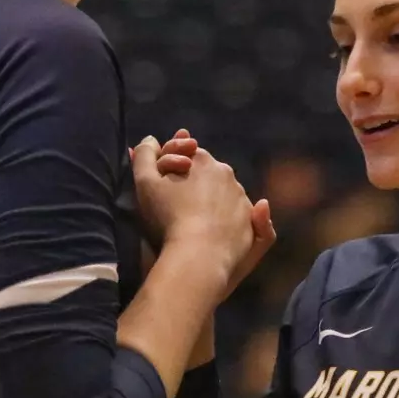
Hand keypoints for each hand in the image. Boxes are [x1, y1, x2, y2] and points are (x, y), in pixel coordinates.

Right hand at [153, 132, 275, 298]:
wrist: (199, 257)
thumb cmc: (167, 218)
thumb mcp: (144, 184)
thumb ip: (144, 157)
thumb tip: (150, 140)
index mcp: (202, 160)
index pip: (188, 154)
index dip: (176, 166)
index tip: (166, 182)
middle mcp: (227, 174)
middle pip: (209, 175)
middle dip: (196, 184)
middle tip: (180, 207)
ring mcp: (243, 198)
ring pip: (227, 196)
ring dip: (215, 203)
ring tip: (199, 226)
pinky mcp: (254, 224)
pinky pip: (246, 218)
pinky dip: (237, 220)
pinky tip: (224, 233)